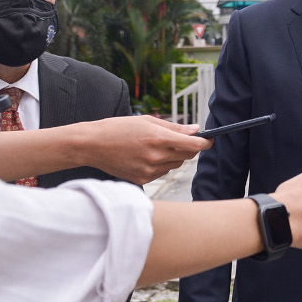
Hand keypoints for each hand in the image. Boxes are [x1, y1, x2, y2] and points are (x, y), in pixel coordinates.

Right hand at [85, 116, 211, 183]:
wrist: (92, 145)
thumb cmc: (119, 128)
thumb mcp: (147, 121)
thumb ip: (174, 127)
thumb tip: (196, 130)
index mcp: (158, 138)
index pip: (194, 145)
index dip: (205, 143)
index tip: (209, 140)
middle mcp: (156, 156)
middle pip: (188, 156)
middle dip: (189, 148)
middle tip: (181, 140)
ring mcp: (149, 170)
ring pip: (175, 165)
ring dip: (174, 156)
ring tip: (156, 146)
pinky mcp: (143, 179)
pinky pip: (162, 172)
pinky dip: (161, 164)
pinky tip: (146, 156)